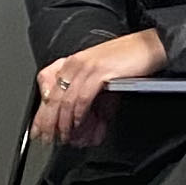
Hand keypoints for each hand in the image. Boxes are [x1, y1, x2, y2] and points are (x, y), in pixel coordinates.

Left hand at [31, 28, 166, 144]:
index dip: (40, 110)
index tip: (37, 127)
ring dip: (63, 123)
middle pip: (52, 97)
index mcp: (72, 61)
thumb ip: (86, 93)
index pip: (46, 86)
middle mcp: (75, 63)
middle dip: (47, 122)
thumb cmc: (128, 59)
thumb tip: (79, 117)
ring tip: (64, 136)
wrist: (148, 46)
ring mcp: (86, 67)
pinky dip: (78, 115)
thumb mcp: (99, 73)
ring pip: (65, 100)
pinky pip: (82, 98)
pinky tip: (78, 124)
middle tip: (47, 138)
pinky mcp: (100, 73)